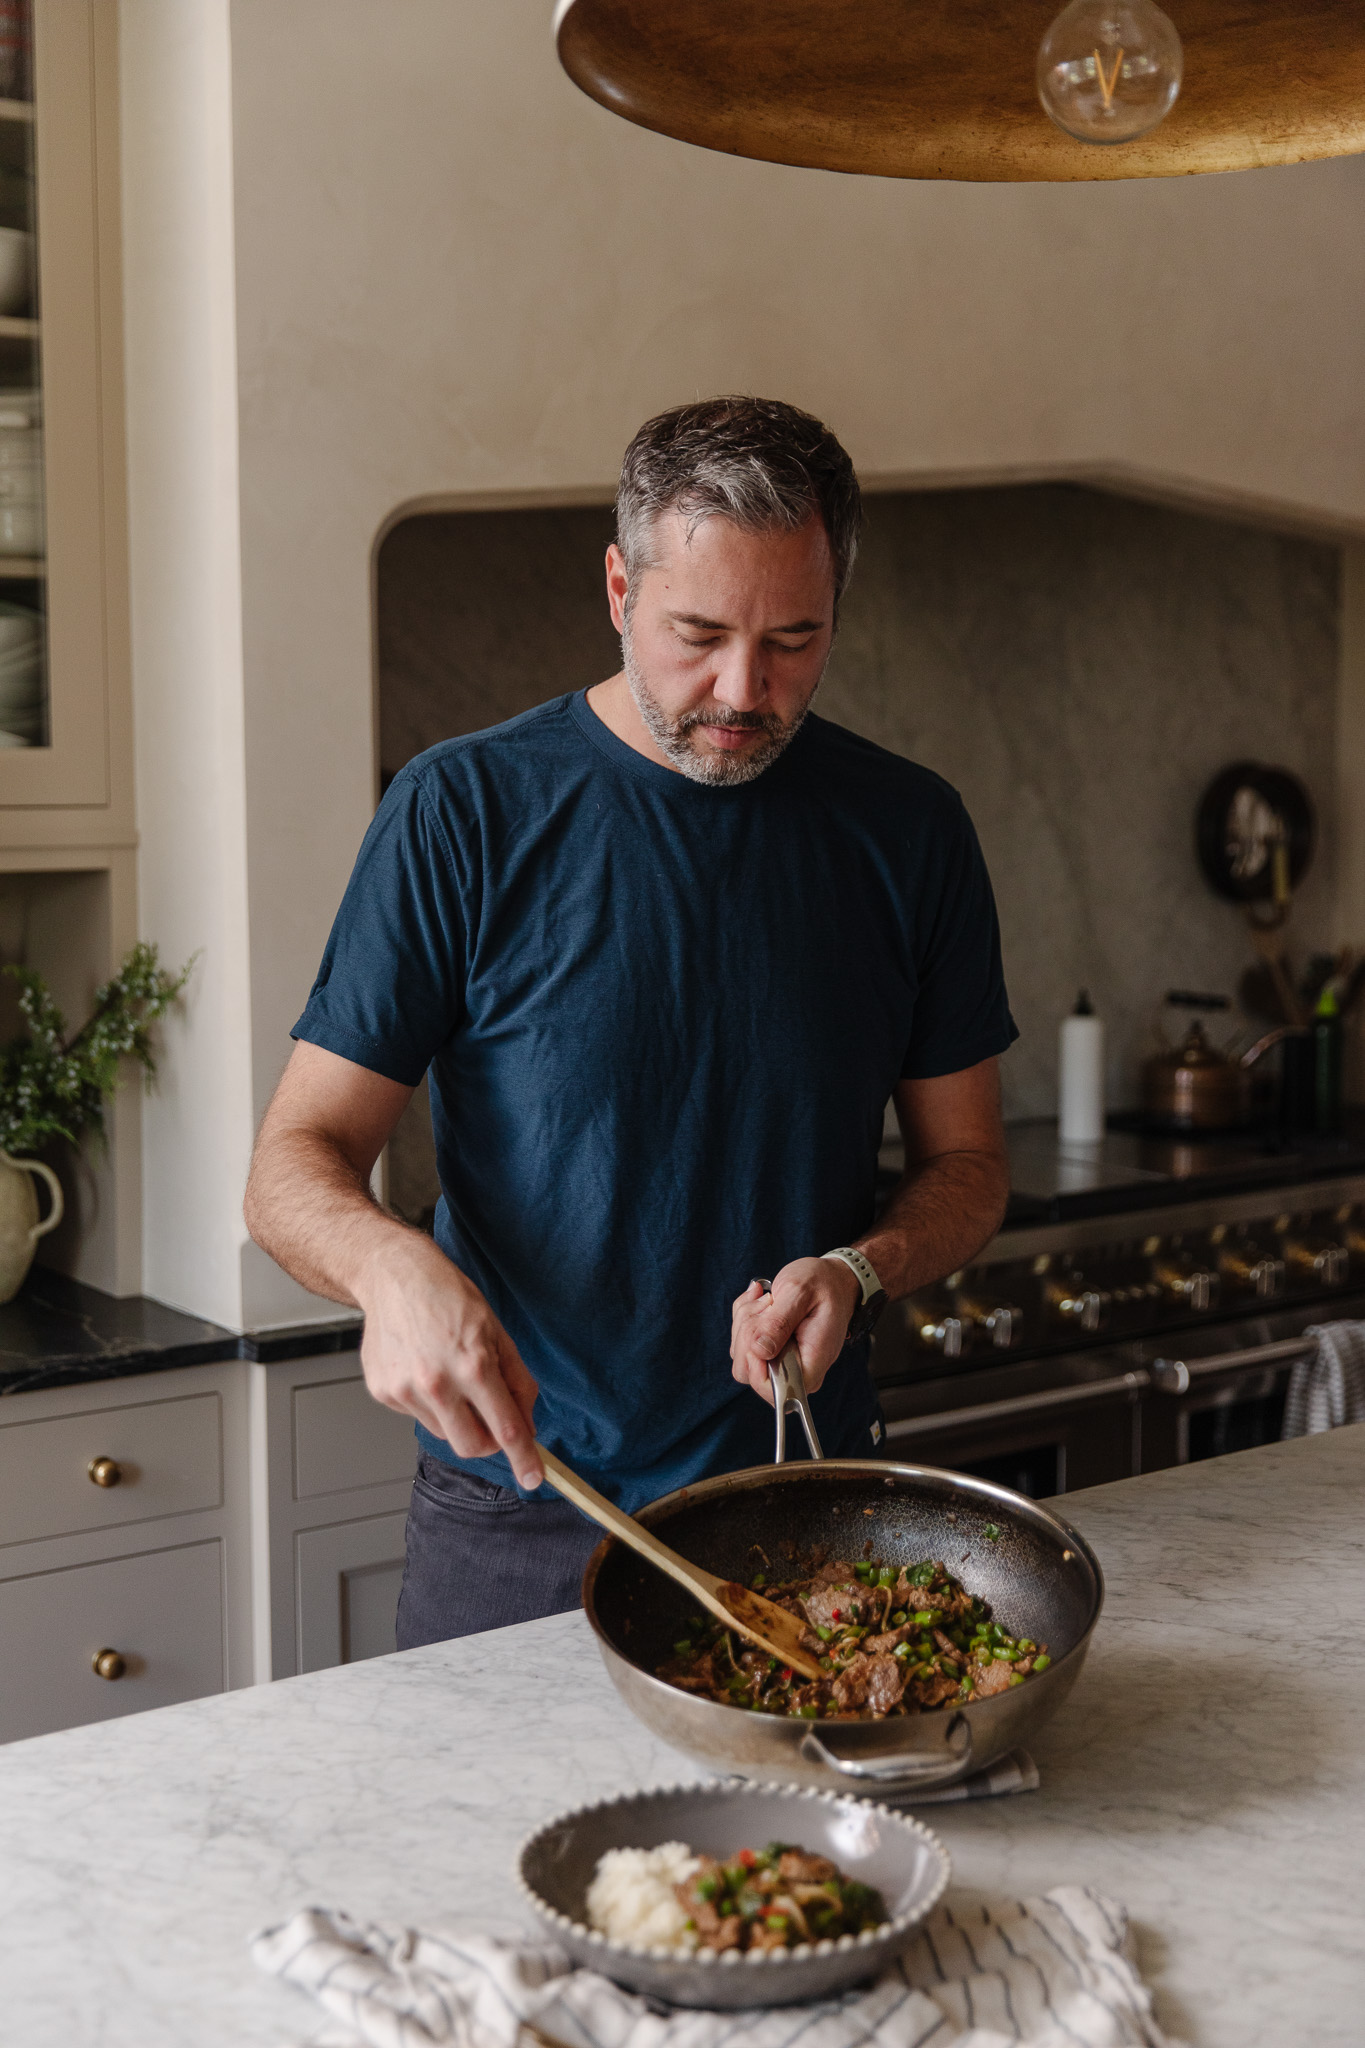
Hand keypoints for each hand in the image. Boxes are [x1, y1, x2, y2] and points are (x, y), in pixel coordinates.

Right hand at [355, 1234, 542, 1488]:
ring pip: (444, 1432)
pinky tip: (425, 1368)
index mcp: (472, 1364)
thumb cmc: (447, 1296)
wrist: (394, 1276)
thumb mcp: (496, 1331)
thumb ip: (516, 1381)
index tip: (534, 1477)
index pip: (505, 1429)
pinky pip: (418, 1416)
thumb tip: (527, 1422)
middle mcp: (436, 1383)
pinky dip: (430, 1403)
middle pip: (472, 1446)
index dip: (524, 1458)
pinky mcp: (383, 1392)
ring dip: (458, 1418)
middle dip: (490, 1442)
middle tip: (494, 1419)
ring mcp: (405, 1390)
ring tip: (451, 1375)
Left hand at [730, 1256, 861, 1406]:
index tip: (760, 1333)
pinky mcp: (767, 1350)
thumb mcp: (800, 1294)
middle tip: (768, 1304)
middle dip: (747, 1333)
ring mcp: (778, 1360)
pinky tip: (763, 1299)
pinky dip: (745, 1315)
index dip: (755, 1365)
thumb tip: (759, 1350)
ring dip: (746, 1319)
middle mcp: (793, 1370)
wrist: (831, 1278)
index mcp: (809, 1366)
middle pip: (747, 1371)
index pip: (773, 1390)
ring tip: (769, 1299)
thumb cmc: (823, 1285)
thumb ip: (779, 1323)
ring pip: (740, 1353)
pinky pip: (740, 1340)